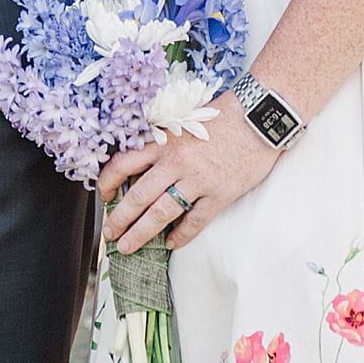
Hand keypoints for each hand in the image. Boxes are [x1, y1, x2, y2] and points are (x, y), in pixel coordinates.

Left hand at [102, 101, 277, 252]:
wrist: (260, 116)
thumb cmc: (224, 115)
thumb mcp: (185, 120)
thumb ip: (165, 140)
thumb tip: (144, 161)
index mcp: (164, 141)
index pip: (124, 163)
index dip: (108, 183)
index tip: (103, 196)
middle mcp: (175, 162)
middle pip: (138, 196)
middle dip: (120, 219)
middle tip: (110, 234)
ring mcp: (197, 180)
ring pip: (161, 213)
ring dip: (141, 233)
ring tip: (129, 246)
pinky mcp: (219, 194)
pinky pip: (194, 221)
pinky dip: (181, 235)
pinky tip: (172, 244)